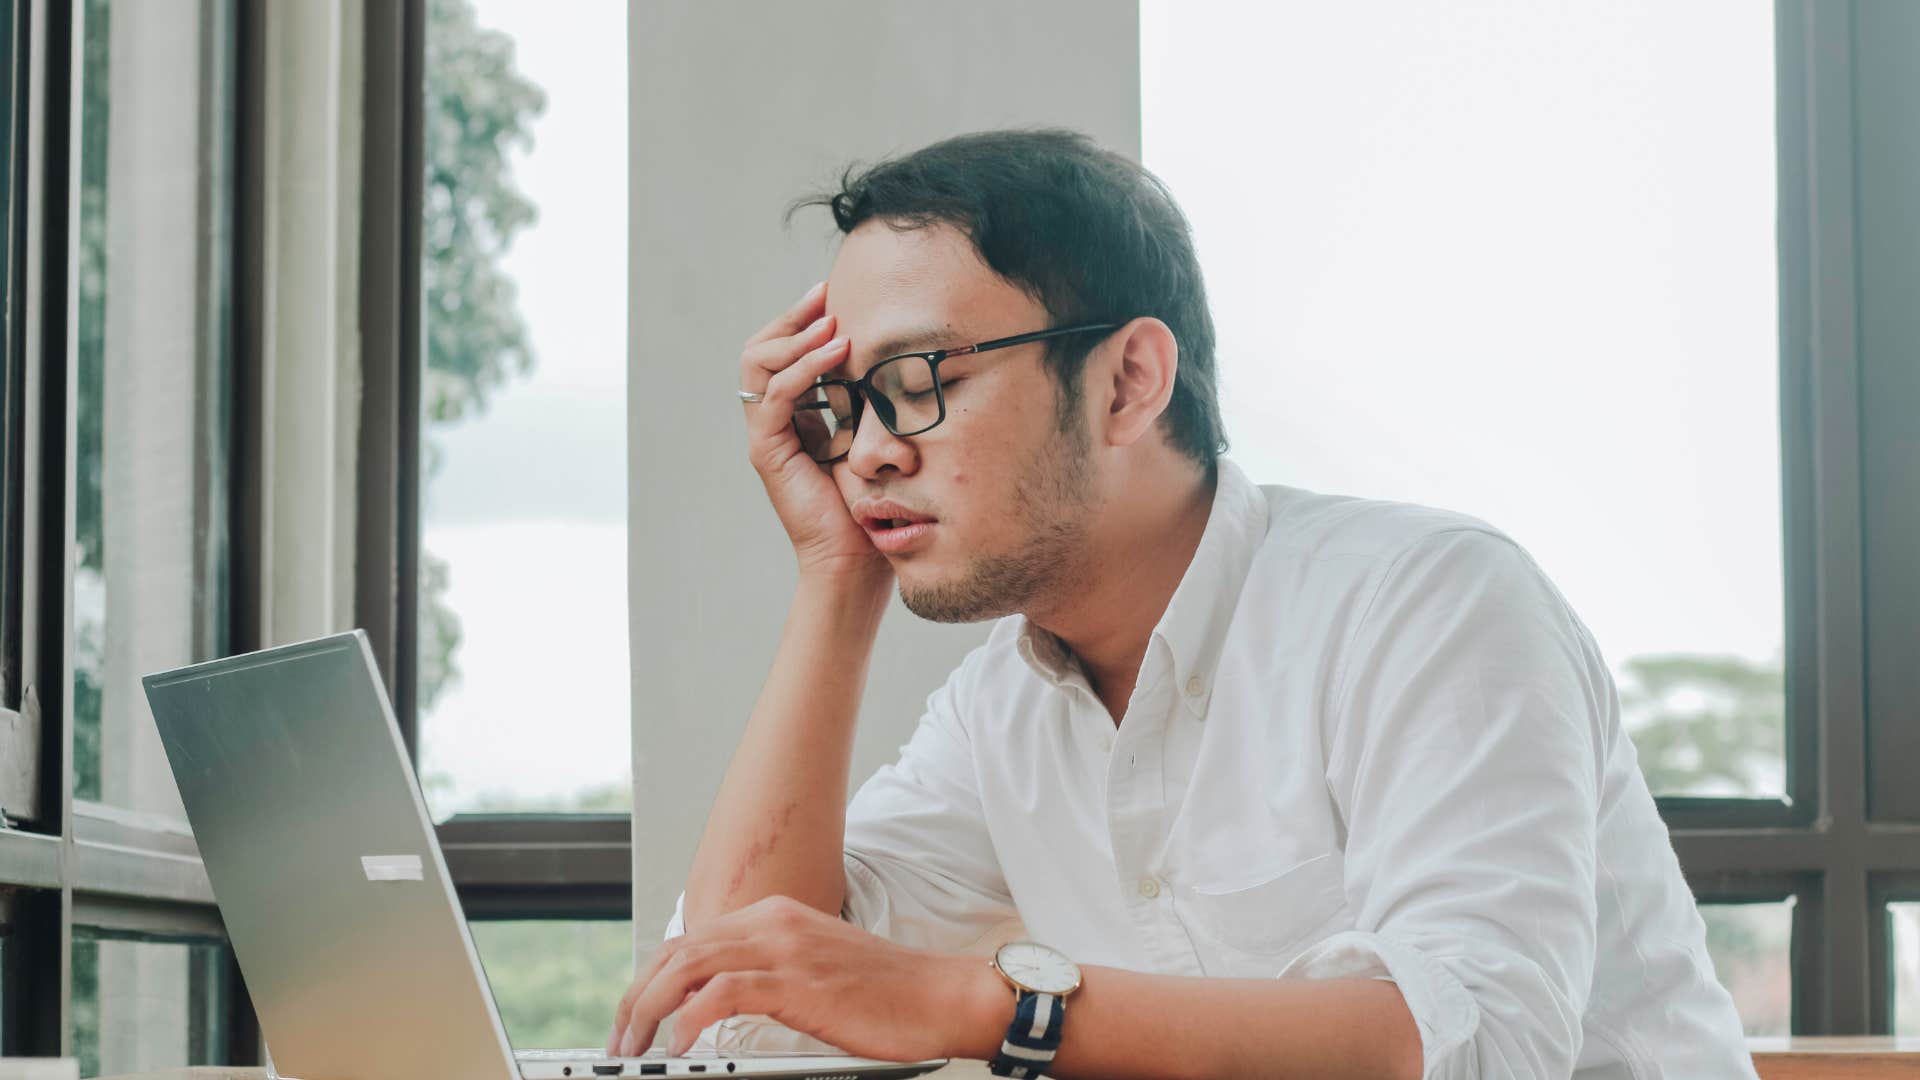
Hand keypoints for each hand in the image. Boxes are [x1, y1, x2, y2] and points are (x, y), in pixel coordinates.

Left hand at [607, 896, 1006, 1061]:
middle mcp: (773, 922)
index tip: (631, 1019)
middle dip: (635, 997)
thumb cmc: (886, 994)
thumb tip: (716, 1006)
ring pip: (689, 966)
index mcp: (774, 917)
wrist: (940, 995)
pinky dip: (691, 1017)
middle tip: (618, 1041)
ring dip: (649, 1009)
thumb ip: (767, 977)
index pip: (690, 941)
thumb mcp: (814, 972)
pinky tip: (679, 1045)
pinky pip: (724, 992)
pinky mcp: (797, 980)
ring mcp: (784, 948)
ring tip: (634, 1047)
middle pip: (677, 951)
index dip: (649, 980)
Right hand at [740, 282, 887, 582]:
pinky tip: (837, 354)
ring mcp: (767, 436)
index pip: (781, 351)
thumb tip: (896, 353)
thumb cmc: (873, 502)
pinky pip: (776, 396)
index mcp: (795, 415)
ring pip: (758, 364)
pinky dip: (805, 369)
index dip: (803, 319)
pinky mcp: (769, 452)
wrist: (858, 557)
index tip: (837, 294)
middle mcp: (774, 421)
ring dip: (796, 337)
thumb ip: (870, 398)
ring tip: (834, 323)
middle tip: (827, 293)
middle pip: (760, 349)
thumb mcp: (874, 434)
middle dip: (794, 317)